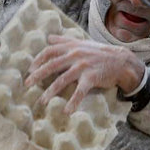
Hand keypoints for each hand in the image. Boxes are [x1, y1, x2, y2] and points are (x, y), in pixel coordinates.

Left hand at [25, 35, 144, 113]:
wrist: (121, 60)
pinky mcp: (92, 77)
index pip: (50, 51)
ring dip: (51, 91)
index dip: (38, 60)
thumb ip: (64, 41)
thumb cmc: (100, 53)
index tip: (30, 69)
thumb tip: (49, 37)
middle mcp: (75, 55)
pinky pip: (80, 91)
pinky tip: (67, 111)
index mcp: (71, 47)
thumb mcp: (82, 43)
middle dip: (38, 75)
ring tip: (43, 101)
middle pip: (52, 65)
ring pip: (63, 79)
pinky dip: (73, 102)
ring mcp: (83, 66)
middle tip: (28, 84)